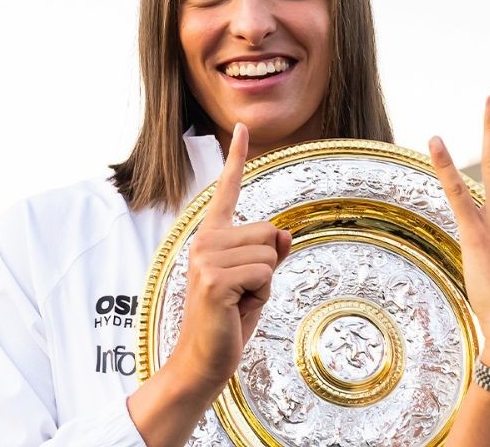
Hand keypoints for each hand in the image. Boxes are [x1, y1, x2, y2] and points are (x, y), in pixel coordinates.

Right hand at [170, 122, 291, 393]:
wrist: (203, 361)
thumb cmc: (230, 319)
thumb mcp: (256, 280)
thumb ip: (269, 252)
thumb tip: (285, 233)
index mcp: (212, 236)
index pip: (227, 190)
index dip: (236, 157)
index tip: (241, 127)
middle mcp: (205, 240)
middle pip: (271, 231)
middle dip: (269, 266)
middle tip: (243, 293)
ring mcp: (206, 258)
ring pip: (271, 253)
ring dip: (265, 283)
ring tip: (239, 302)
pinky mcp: (213, 279)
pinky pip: (265, 274)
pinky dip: (261, 295)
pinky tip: (237, 308)